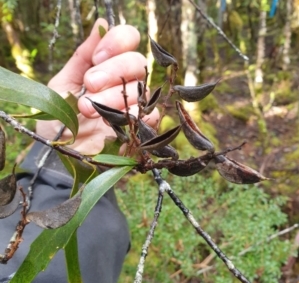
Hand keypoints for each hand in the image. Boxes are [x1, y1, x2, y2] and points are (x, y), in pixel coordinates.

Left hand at [37, 18, 158, 153]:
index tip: (96, 58)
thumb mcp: (63, 84)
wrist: (60, 153)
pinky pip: (149, 114)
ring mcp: (133, 104)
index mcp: (106, 67)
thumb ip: (82, 57)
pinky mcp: (139, 127)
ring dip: (113, 99)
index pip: (128, 40)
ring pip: (140, 89)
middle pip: (137, 62)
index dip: (117, 43)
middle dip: (113, 72)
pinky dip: (132, 116)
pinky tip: (110, 123)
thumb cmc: (58, 119)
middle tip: (90, 85)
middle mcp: (123, 82)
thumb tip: (101, 24)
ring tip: (88, 111)